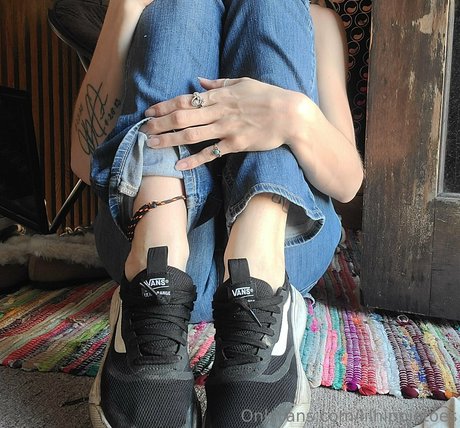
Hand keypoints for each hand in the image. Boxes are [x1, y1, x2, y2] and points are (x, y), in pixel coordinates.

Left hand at [141, 77, 305, 169]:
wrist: (290, 114)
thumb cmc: (267, 96)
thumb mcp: (242, 82)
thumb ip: (219, 83)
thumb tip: (199, 81)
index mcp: (218, 96)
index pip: (184, 100)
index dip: (164, 106)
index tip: (148, 112)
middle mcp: (218, 112)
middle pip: (182, 117)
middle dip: (159, 124)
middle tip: (142, 131)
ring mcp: (226, 129)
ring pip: (191, 134)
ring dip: (169, 140)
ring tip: (151, 145)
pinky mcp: (235, 144)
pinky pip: (211, 153)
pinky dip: (194, 160)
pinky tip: (179, 165)